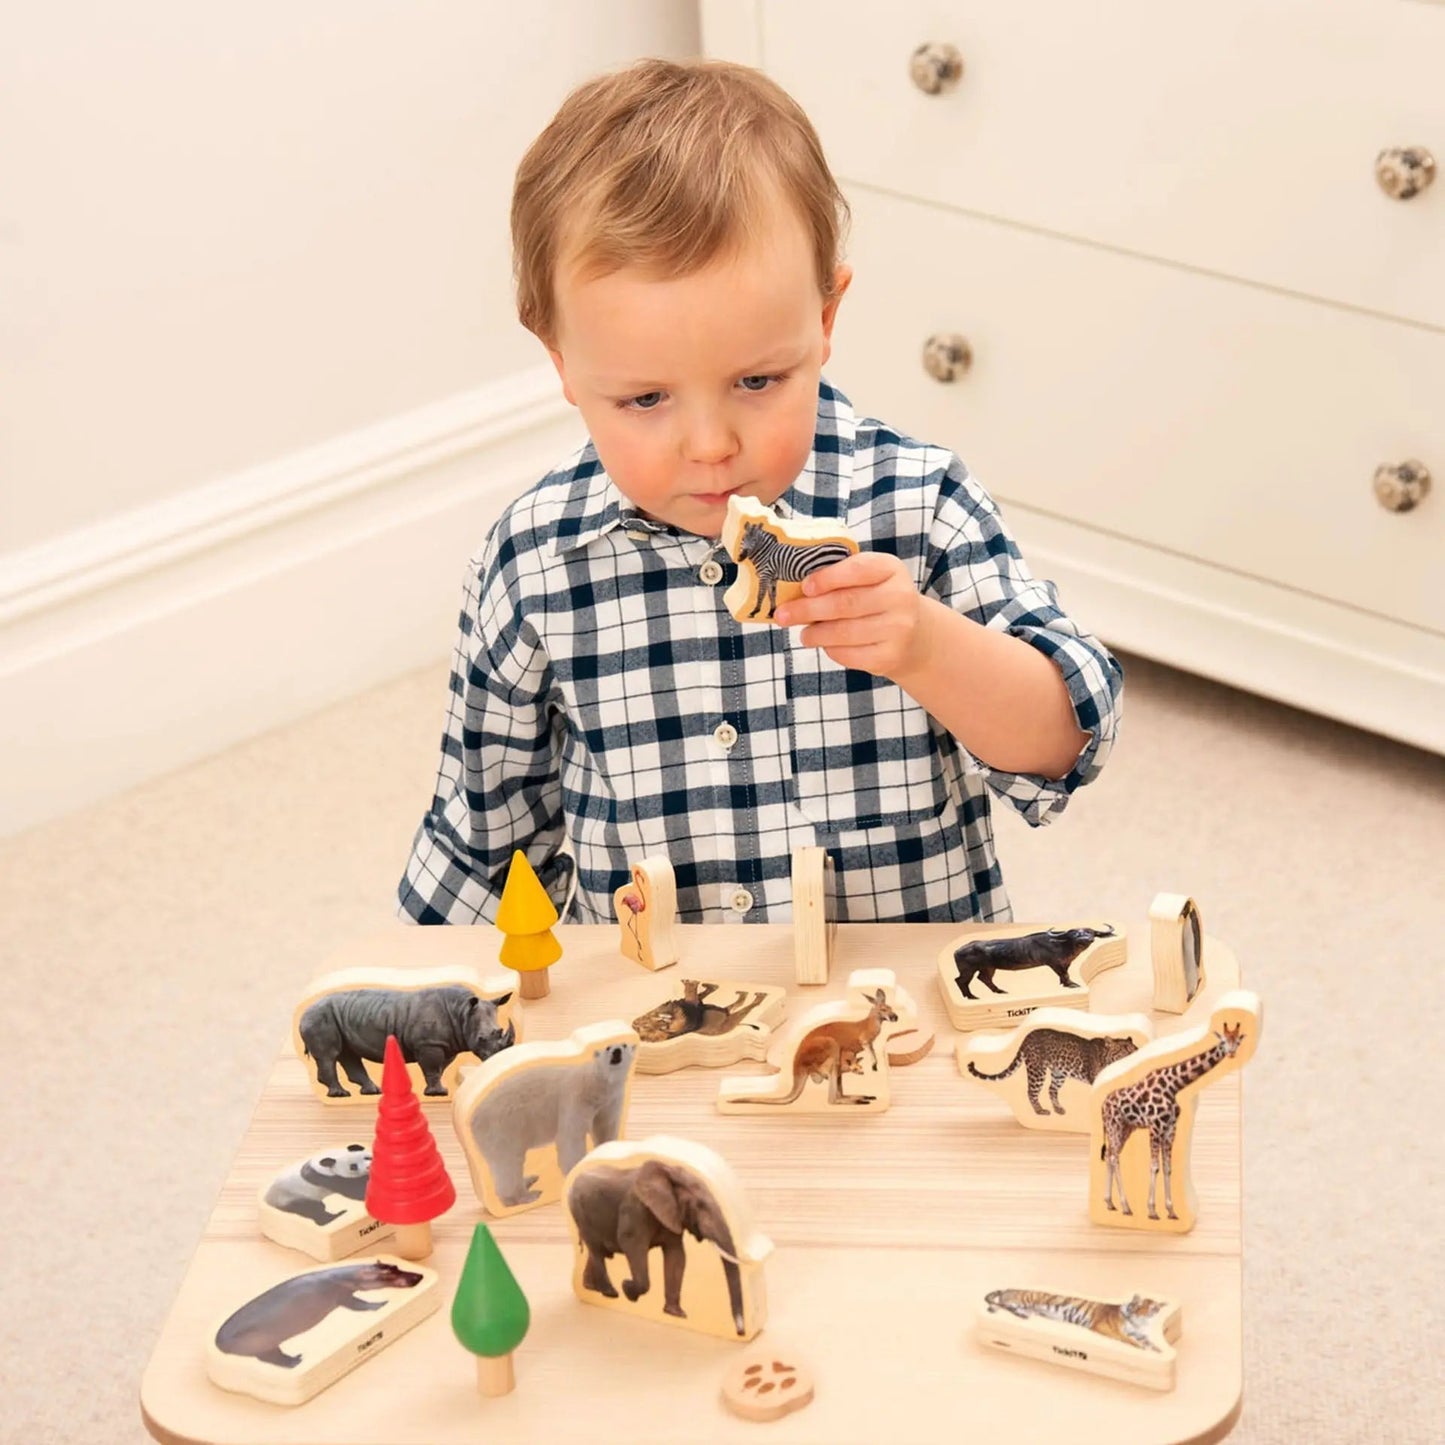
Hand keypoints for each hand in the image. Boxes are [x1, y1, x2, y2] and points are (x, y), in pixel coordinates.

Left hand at [772, 552, 929, 679]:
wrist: (915, 635)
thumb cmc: (877, 599)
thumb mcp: (869, 578)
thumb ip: (839, 575)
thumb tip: (793, 588)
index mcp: (891, 569)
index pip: (857, 570)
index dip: (827, 578)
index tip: (804, 587)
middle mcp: (900, 597)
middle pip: (845, 603)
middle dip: (808, 609)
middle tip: (783, 615)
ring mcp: (898, 629)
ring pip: (844, 632)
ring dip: (815, 633)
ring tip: (804, 634)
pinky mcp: (889, 656)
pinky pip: (849, 654)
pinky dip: (830, 650)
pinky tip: (825, 644)